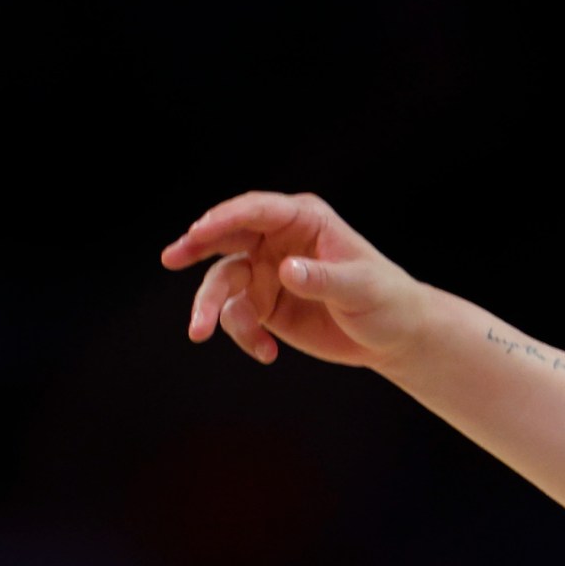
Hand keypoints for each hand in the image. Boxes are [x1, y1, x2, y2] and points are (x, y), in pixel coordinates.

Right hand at [160, 191, 425, 367]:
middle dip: (196, 246)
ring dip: (212, 307)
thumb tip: (285, 270)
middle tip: (172, 257)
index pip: (257, 211)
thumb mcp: (359, 288)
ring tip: (200, 332)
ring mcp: (267, 272)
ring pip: (224, 282)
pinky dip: (246, 337)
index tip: (198, 232)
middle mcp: (277, 241)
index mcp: (303, 219)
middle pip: (227, 236)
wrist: (393, 337)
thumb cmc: (385, 301)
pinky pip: (238, 317)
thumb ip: (322, 278)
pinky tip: (268, 354)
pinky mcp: (265, 305)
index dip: (226, 218)